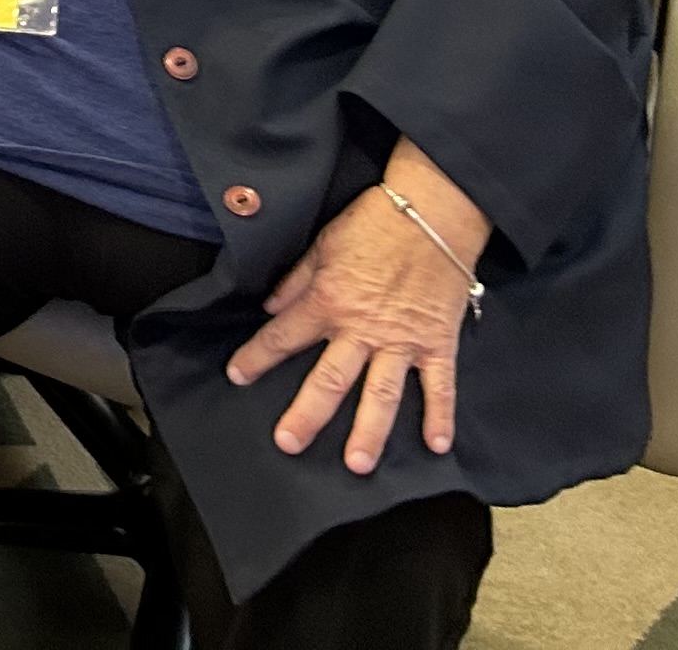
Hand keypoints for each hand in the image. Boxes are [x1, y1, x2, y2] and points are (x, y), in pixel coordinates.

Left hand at [226, 152, 486, 472]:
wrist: (432, 213)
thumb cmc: (374, 222)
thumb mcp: (323, 243)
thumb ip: (295, 279)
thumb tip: (269, 307)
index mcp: (328, 301)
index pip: (283, 337)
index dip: (256, 358)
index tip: (237, 377)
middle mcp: (361, 328)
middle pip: (329, 379)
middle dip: (307, 414)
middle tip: (288, 443)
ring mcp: (402, 340)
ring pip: (382, 394)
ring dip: (369, 432)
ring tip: (357, 463)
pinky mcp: (437, 343)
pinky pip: (440, 386)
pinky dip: (440, 416)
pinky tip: (437, 446)